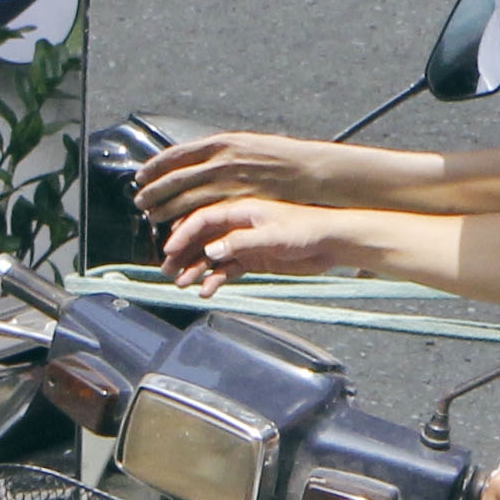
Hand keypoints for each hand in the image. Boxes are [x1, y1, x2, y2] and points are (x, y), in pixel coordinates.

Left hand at [133, 129, 343, 213]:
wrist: (310, 172)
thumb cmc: (280, 158)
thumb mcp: (246, 144)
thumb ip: (219, 153)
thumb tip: (194, 159)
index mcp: (221, 144)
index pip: (176, 155)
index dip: (155, 168)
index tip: (141, 175)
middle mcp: (222, 163)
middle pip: (177, 180)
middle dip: (154, 192)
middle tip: (141, 202)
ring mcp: (230, 186)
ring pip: (188, 201)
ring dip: (166, 211)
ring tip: (153, 217)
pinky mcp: (240, 206)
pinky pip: (209, 217)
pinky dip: (191, 224)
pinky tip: (180, 230)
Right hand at [164, 196, 354, 290]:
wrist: (330, 243)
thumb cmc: (306, 229)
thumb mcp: (272, 235)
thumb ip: (240, 242)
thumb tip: (210, 250)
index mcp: (241, 209)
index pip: (202, 219)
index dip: (183, 233)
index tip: (169, 249)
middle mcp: (238, 225)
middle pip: (201, 238)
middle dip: (182, 253)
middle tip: (168, 270)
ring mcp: (244, 243)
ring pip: (211, 256)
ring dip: (195, 268)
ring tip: (182, 283)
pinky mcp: (253, 259)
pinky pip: (227, 270)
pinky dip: (215, 279)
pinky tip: (207, 290)